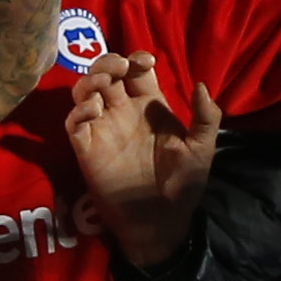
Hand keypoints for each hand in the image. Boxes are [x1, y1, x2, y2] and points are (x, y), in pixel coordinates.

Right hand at [63, 52, 222, 268]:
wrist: (162, 221)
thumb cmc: (184, 184)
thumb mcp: (201, 149)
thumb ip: (206, 118)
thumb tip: (201, 84)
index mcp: (149, 107)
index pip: (137, 72)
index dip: (137, 59)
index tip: (144, 60)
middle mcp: (122, 112)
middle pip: (107, 73)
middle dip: (109, 62)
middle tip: (119, 66)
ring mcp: (102, 128)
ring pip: (85, 92)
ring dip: (90, 80)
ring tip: (104, 83)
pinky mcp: (86, 148)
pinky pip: (74, 122)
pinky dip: (79, 111)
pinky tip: (93, 110)